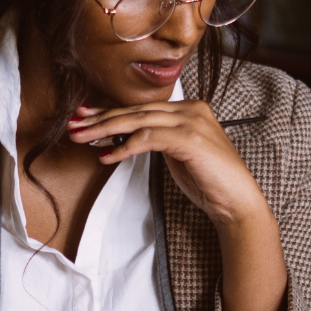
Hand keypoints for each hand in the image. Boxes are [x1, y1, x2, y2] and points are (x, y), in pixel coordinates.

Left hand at [68, 100, 287, 310]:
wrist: (236, 202)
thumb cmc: (207, 181)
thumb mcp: (176, 154)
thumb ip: (155, 139)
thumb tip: (120, 135)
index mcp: (188, 109)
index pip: (141, 107)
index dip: (110, 111)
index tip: (84, 117)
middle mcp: (191, 109)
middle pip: (136, 111)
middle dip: (100, 118)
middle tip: (73, 123)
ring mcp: (192, 122)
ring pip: (138, 121)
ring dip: (105, 130)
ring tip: (81, 138)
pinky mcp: (190, 139)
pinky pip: (148, 138)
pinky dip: (125, 146)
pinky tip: (107, 156)